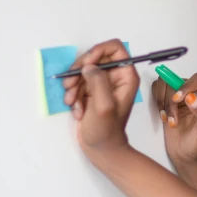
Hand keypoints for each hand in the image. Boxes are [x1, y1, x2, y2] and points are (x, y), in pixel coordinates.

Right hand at [63, 39, 139, 157]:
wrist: (100, 148)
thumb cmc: (106, 129)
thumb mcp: (104, 106)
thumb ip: (98, 82)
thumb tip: (88, 66)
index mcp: (126, 76)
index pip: (115, 47)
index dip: (99, 50)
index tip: (86, 64)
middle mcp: (115, 76)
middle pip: (95, 56)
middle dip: (80, 70)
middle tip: (70, 85)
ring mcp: (102, 83)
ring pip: (83, 70)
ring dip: (73, 85)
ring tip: (72, 101)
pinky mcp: (91, 91)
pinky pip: (78, 82)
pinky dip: (73, 94)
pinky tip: (76, 109)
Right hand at [151, 72, 196, 164]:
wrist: (188, 155)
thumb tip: (192, 98)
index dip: (186, 86)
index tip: (177, 99)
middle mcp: (195, 90)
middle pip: (176, 80)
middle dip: (171, 100)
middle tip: (172, 120)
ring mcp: (180, 94)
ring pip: (164, 84)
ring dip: (163, 103)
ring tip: (169, 121)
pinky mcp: (167, 100)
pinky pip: (157, 90)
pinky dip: (157, 103)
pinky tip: (164, 117)